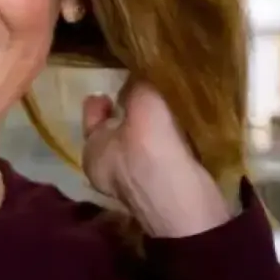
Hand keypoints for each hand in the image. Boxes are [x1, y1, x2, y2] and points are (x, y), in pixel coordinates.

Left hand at [81, 80, 233, 237]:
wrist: (187, 209)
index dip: (105, 94)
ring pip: (142, 139)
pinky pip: (164, 151)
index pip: (92, 112)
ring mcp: (136, 179)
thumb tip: (142, 70)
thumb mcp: (143, 106)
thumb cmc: (152, 155)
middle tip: (150, 82)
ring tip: (170, 97)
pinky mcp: (164, 184)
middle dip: (132, 105)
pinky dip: (171, 136)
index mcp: (92, 150)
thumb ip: (140, 85)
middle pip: (119, 125)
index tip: (121, 77)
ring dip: (154, 121)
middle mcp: (109, 167)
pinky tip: (184, 123)